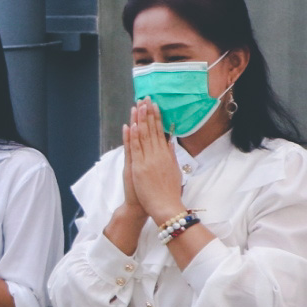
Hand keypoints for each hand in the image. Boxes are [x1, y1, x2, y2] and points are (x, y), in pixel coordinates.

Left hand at [125, 99, 187, 223]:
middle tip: (146, 98)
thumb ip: (171, 155)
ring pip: (143, 136)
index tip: (154, 105)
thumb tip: (170, 141)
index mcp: (167, 155)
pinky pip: (135, 149)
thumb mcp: (174, 170)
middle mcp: (158, 155)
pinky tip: (132, 125)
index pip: (160, 132)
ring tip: (138, 106)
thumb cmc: (169, 192)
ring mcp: (148, 160)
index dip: (157, 118)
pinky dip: (133, 137)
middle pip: (152, 130)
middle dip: (148, 114)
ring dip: (140, 120)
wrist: (165, 207)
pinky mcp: (139, 167)